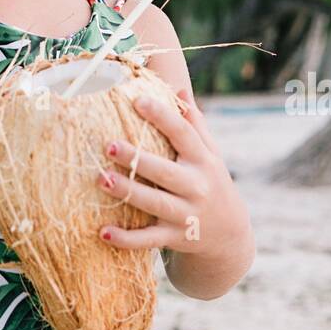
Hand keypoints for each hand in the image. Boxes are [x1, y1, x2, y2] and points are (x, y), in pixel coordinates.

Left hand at [96, 87, 252, 257]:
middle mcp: (196, 186)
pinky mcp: (175, 238)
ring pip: (154, 203)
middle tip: (108, 145)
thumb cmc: (211, 183)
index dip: (162, 116)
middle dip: (137, 159)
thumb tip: (180, 90)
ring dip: (127, 192)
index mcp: (203, 161)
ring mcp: (186, 214)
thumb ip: (195, 125)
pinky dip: (126, 239)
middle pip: (164, 171)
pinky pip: (149, 239)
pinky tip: (103, 233)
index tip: (137, 100)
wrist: (229, 236)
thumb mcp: (211, 154)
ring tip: (101, 179)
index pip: (183, 134)